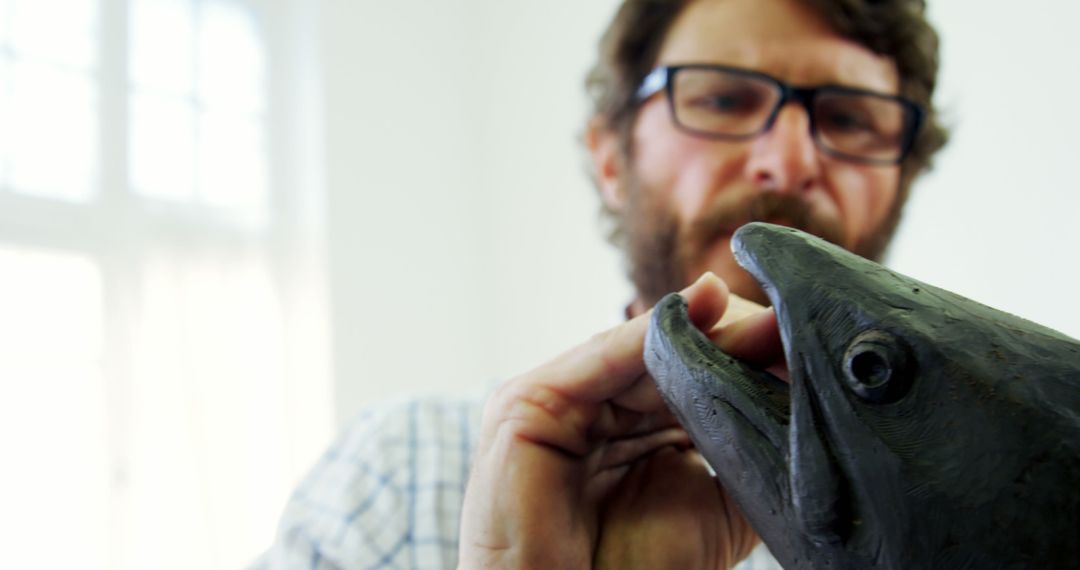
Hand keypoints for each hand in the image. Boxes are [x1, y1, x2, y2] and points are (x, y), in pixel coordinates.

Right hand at [458, 273, 778, 568]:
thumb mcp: (717, 503)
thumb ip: (748, 452)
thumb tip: (806, 407)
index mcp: (628, 425)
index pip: (689, 374)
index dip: (746, 356)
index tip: (807, 340)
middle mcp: (591, 406)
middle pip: (667, 356)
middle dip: (732, 338)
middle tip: (794, 319)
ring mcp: (557, 399)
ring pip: (638, 352)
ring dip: (703, 332)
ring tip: (766, 320)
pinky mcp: (526, 400)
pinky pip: (599, 360)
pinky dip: (649, 335)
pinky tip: (704, 312)